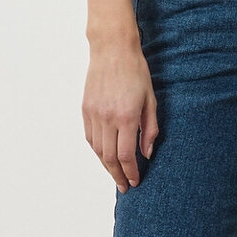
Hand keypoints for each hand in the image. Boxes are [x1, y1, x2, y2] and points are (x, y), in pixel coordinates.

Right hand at [84, 39, 158, 189]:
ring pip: (97, 150)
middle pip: (109, 157)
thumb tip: (147, 154)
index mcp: (126, 117)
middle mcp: (107, 118)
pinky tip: (105, 156)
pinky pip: (90, 137)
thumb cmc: (136, 72)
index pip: (126, 155)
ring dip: (106, 165)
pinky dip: (97, 150)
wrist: (112, 50)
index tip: (135, 182)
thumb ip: (150, 129)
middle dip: (118, 175)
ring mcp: (93, 114)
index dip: (131, 172)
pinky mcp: (85, 109)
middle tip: (125, 186)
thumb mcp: (150, 100)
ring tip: (116, 174)